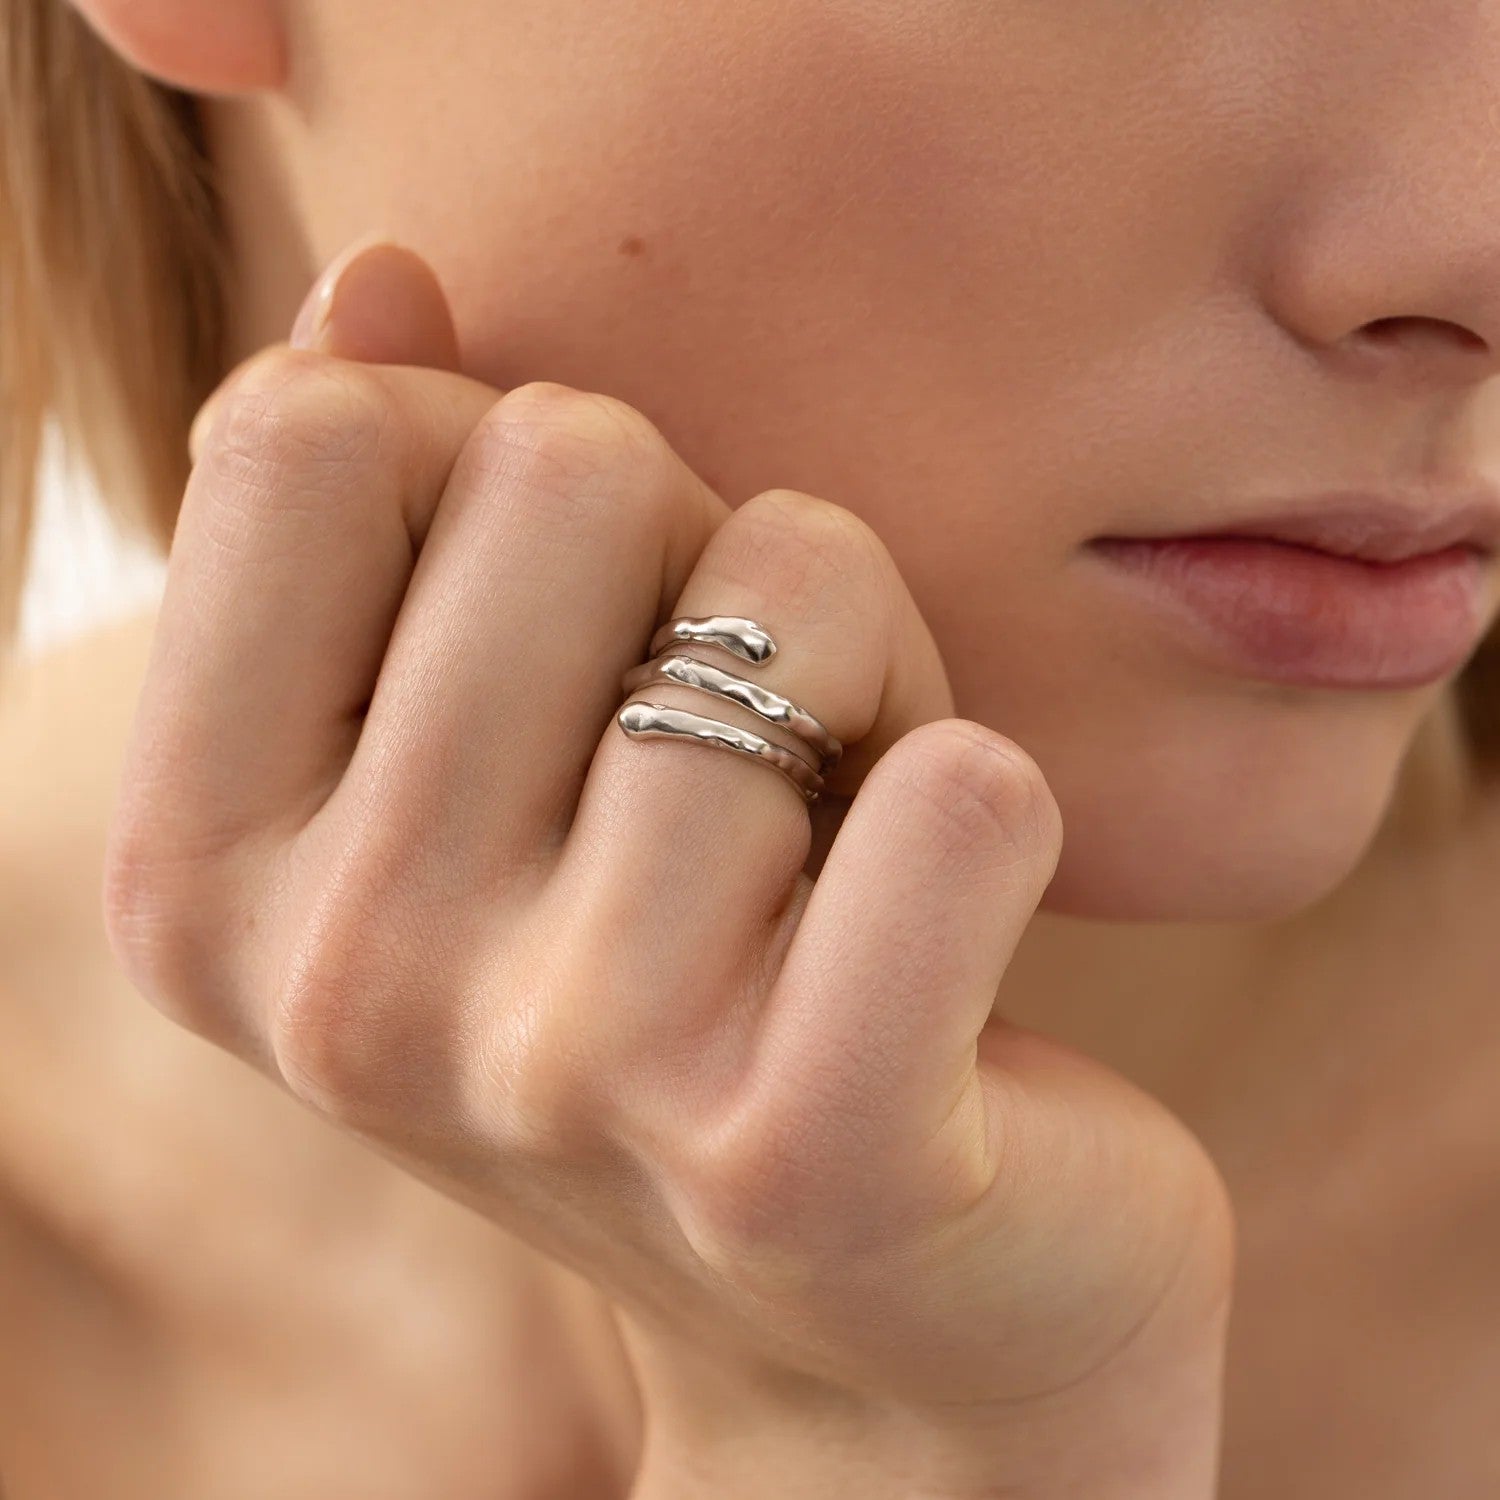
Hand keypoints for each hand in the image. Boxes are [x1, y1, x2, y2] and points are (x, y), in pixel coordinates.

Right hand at [105, 239, 1233, 1497]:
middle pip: (569, 461)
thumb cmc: (665, 987)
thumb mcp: (466, 768)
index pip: (320, 430)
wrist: (873, 1337)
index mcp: (203, 868)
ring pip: (801, 588)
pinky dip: (988, 799)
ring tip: (840, 847)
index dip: (494, 478)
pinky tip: (944, 922)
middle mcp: (339, 980)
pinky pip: (966, 791)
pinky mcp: (809, 1154)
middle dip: (702, 558)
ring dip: (871, 679)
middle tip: (740, 741)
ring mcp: (565, 1072)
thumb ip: (385, 518)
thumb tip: (378, 282)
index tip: (571, 631)